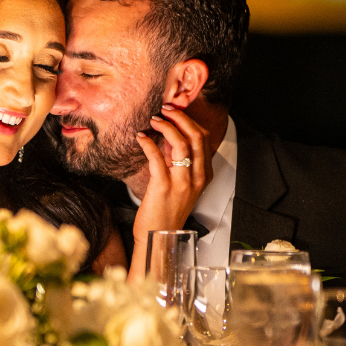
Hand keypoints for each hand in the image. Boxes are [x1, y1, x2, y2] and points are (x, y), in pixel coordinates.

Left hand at [129, 105, 211, 279]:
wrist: (158, 235)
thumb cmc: (166, 210)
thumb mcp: (179, 183)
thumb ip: (177, 161)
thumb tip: (169, 136)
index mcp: (204, 175)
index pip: (204, 139)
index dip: (190, 121)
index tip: (175, 112)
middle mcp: (197, 177)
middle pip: (196, 137)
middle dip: (181, 118)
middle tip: (165, 110)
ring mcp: (182, 183)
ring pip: (181, 144)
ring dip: (167, 127)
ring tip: (154, 120)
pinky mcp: (163, 187)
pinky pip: (157, 158)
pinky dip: (149, 143)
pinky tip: (141, 138)